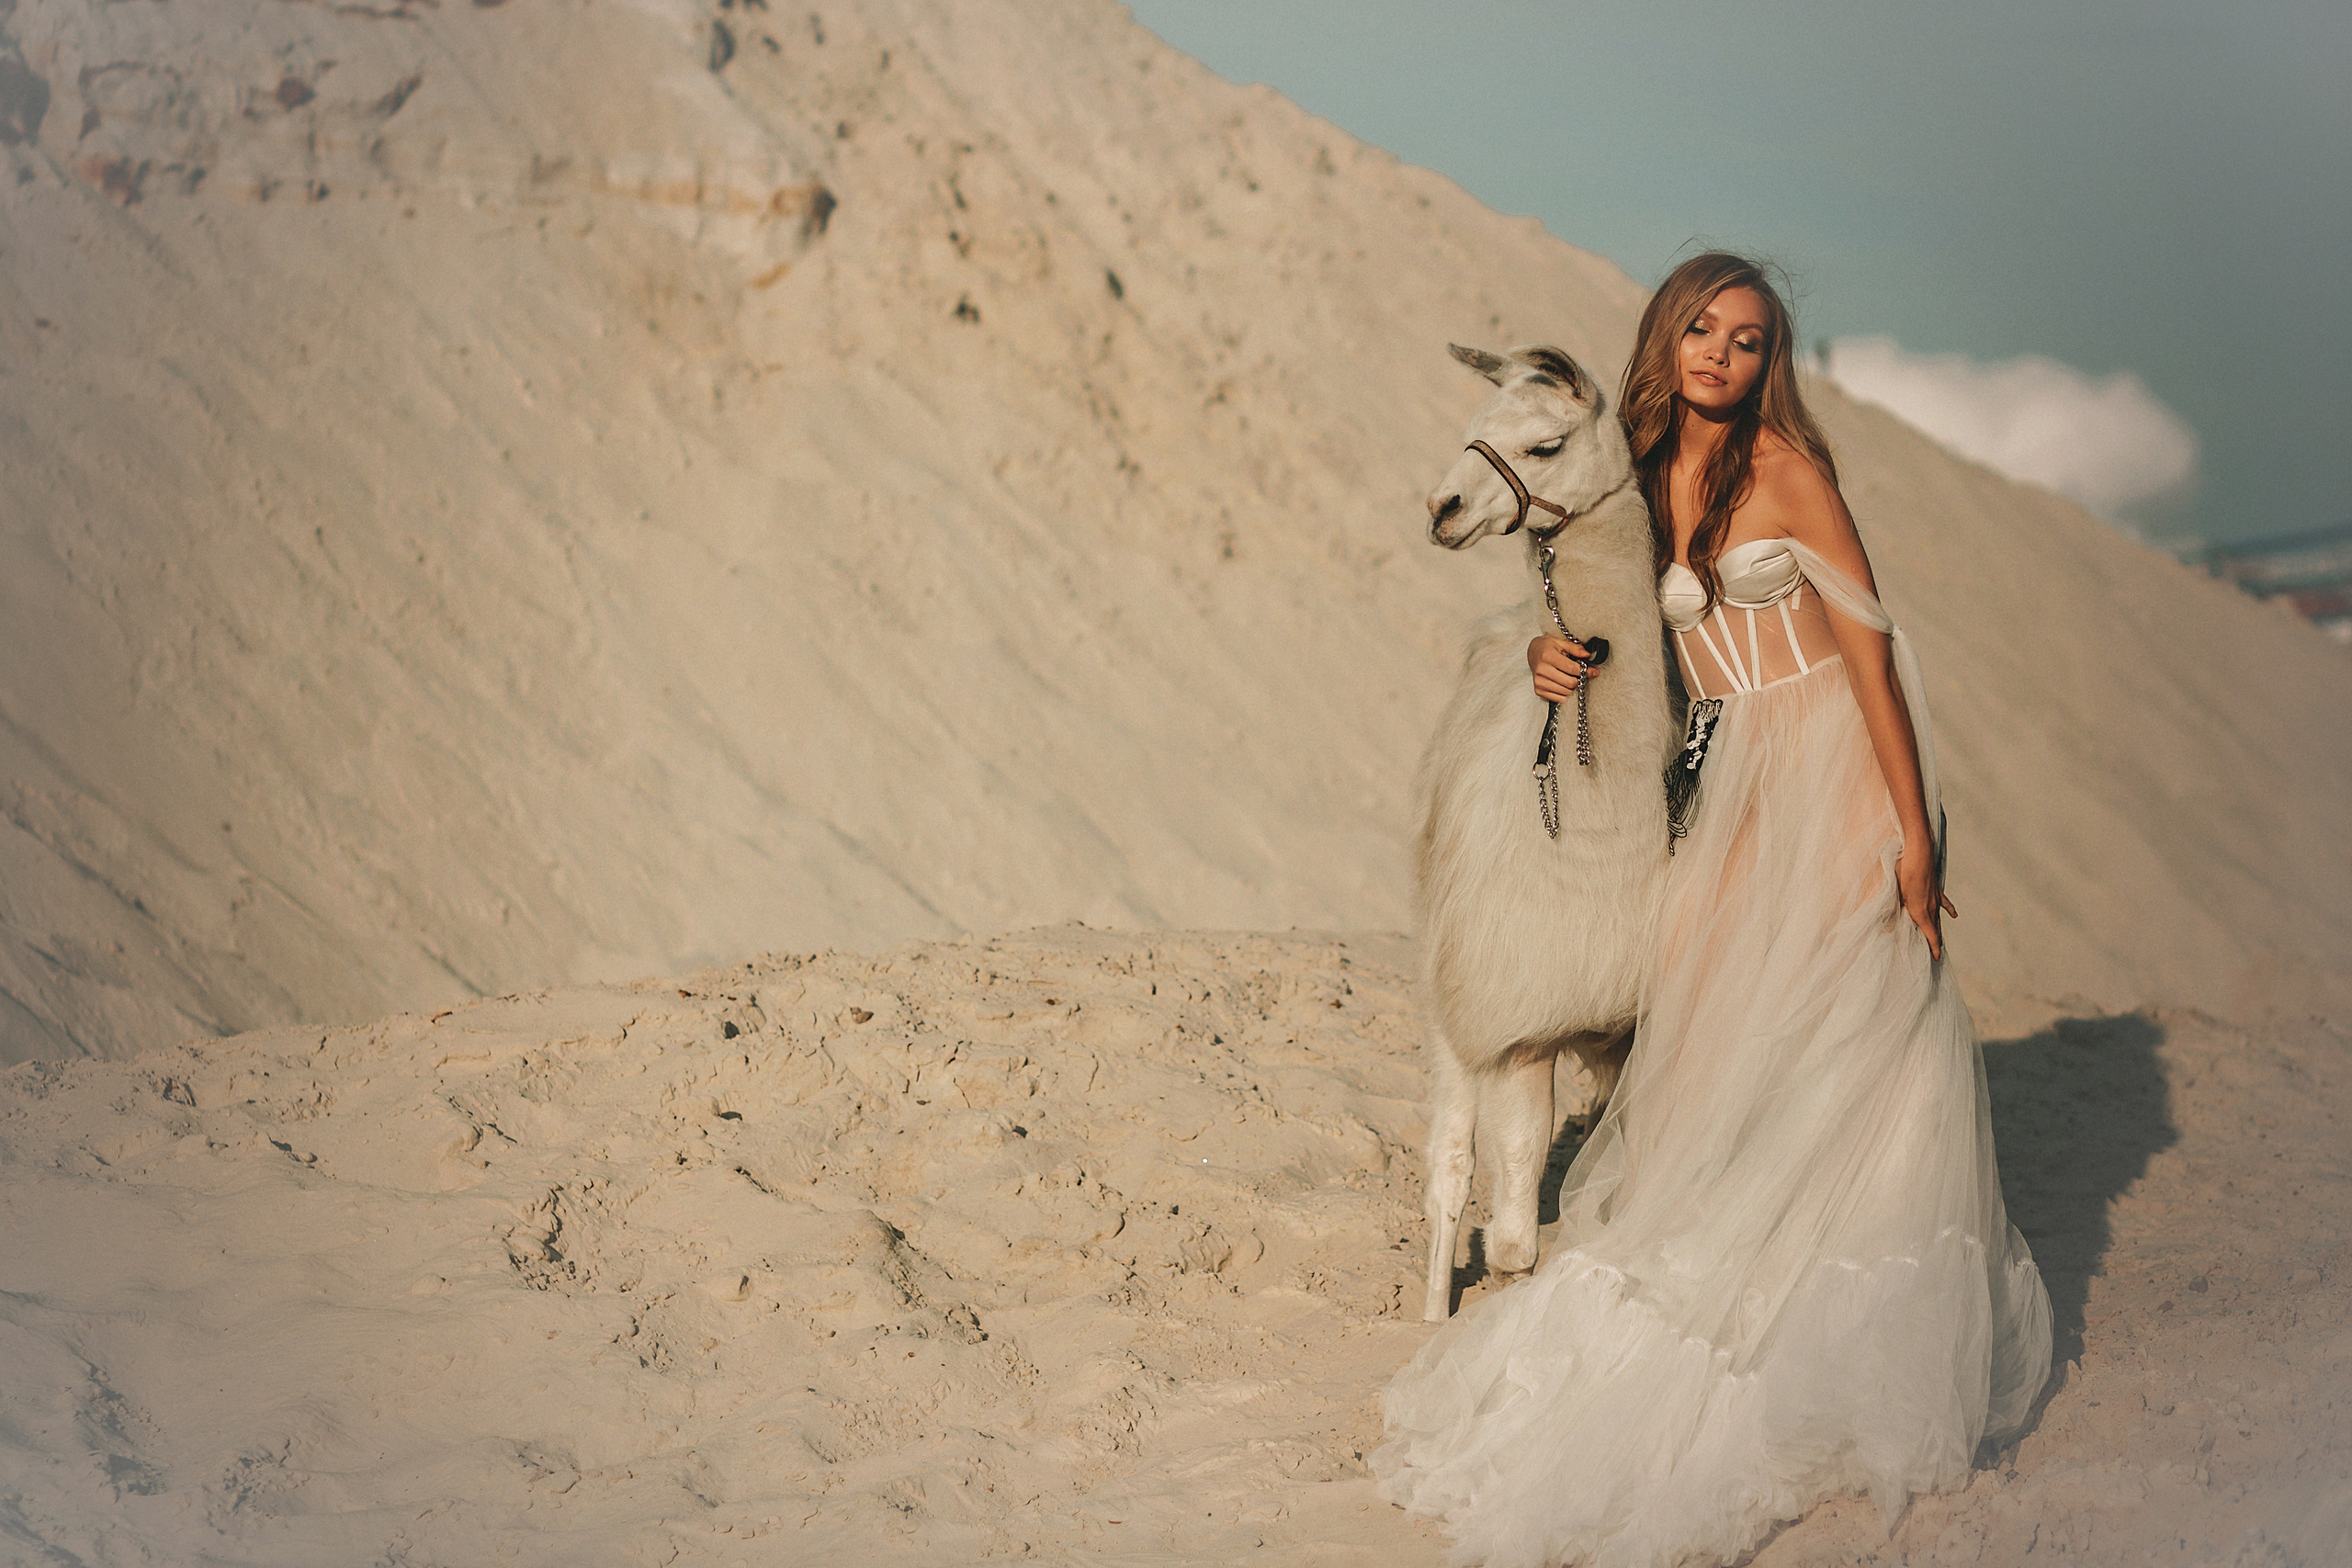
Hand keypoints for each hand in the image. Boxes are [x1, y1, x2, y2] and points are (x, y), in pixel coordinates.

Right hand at [1526, 636, 1591, 704]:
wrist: (1532, 653)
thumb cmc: (1547, 647)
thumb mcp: (1561, 642)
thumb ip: (1575, 648)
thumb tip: (1587, 655)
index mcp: (1547, 656)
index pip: (1571, 669)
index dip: (1586, 671)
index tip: (1594, 671)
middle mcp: (1541, 670)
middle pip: (1570, 683)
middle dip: (1580, 680)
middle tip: (1584, 675)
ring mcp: (1539, 682)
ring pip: (1566, 692)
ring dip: (1574, 687)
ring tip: (1575, 679)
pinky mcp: (1539, 690)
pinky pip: (1559, 699)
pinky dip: (1567, 694)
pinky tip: (1567, 686)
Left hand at [1897, 842, 1958, 959]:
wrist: (1919, 854)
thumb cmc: (1903, 872)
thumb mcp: (1894, 893)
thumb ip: (1893, 911)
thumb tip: (1888, 926)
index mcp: (1920, 912)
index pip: (1931, 936)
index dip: (1934, 948)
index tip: (1936, 958)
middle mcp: (1931, 907)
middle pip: (1935, 929)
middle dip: (1935, 942)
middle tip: (1936, 954)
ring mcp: (1936, 898)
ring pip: (1939, 918)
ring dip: (1939, 929)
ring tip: (1941, 940)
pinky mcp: (1937, 889)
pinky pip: (1944, 903)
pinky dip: (1949, 910)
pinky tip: (1954, 916)